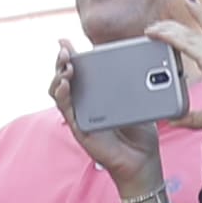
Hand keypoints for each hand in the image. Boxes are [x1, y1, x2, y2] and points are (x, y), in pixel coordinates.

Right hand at [53, 42, 165, 199]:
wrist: (142, 161)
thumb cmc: (141, 133)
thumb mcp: (139, 102)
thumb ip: (135, 84)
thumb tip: (140, 64)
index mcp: (97, 94)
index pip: (80, 71)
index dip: (70, 56)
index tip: (66, 41)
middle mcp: (85, 102)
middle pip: (65, 77)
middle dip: (61, 60)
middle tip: (64, 48)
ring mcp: (79, 115)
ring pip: (59, 92)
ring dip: (58, 75)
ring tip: (66, 65)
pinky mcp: (79, 128)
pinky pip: (66, 109)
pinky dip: (62, 95)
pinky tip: (65, 84)